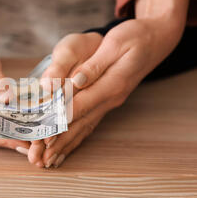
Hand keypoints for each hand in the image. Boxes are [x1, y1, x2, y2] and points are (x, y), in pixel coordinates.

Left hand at [29, 0, 190, 167]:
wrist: (157, 40)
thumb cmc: (136, 37)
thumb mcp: (117, 43)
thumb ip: (96, 64)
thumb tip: (77, 80)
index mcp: (113, 83)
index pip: (81, 104)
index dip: (60, 119)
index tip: (44, 134)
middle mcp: (111, 98)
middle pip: (80, 122)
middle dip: (58, 140)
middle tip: (39, 156)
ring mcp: (110, 102)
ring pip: (84, 128)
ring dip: (65, 145)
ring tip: (48, 160)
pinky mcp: (107, 102)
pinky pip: (90, 124)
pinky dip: (76, 138)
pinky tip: (65, 149)